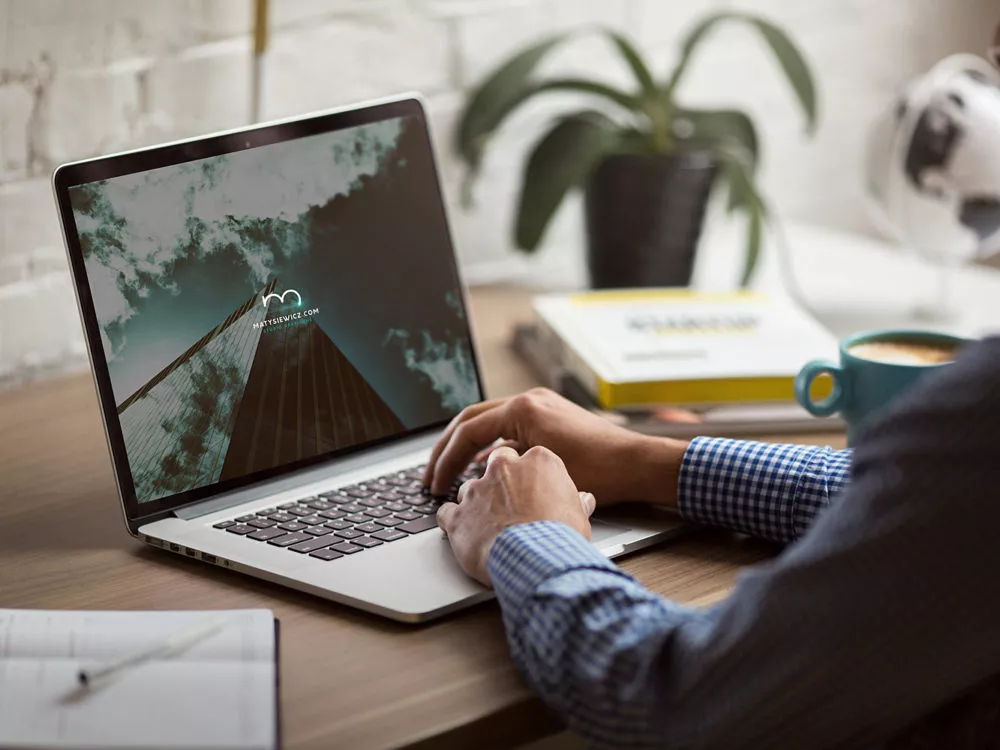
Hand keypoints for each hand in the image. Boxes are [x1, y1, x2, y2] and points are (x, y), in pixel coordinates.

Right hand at [423, 388, 687, 508]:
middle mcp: (529, 400)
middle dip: (446, 450)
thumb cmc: (600, 471)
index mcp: (524, 408)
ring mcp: (540, 405)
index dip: (446, 460)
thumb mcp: (542, 470)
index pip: (468, 431)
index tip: (435, 485)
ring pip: (488, 423)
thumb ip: (504, 465)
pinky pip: (508, 428)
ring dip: (466, 448)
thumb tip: (477, 473)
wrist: (638, 464)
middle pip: (471, 420)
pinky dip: (491, 448)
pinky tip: (484, 471)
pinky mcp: (549, 416)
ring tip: (450, 475)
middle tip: (430, 477)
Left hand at [436, 445, 595, 586]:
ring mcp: (477, 490)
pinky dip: (453, 522)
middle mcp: (503, 468)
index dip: (529, 476)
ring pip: (470, 488)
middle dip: (500, 481)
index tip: (532, 489)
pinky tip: (463, 534)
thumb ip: (575, 502)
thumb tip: (584, 501)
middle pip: (496, 465)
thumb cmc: (560, 537)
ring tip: (488, 525)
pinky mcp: (458, 515)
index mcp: (537, 461)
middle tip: (509, 502)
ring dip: (477, 503)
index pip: (528, 457)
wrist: (536, 560)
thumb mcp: (579, 516)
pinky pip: (447, 513)